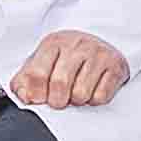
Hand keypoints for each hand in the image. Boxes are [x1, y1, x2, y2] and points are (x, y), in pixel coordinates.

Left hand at [16, 30, 130, 110]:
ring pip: (81, 94)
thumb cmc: (65, 58)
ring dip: (77, 100)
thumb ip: (24, 81)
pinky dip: (94, 100)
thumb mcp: (41, 63)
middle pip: (59, 85)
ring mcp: (98, 53)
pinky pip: (101, 96)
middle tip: (60, 99)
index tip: (39, 99)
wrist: (101, 40)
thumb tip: (25, 97)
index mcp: (53, 43)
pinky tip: (93, 89)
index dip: (35, 94)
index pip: (36, 74)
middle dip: (57, 100)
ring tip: (76, 91)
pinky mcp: (115, 65)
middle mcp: (77, 44)